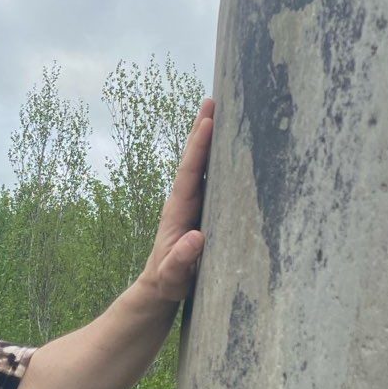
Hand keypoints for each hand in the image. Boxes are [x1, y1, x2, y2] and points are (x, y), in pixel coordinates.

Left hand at [138, 97, 214, 304]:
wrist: (160, 287)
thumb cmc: (168, 282)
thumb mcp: (173, 276)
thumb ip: (180, 260)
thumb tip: (194, 239)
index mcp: (177, 210)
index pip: (189, 173)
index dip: (199, 148)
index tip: (207, 123)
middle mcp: (183, 200)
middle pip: (192, 159)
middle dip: (201, 130)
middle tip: (211, 100)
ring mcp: (190, 203)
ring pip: (200, 165)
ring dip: (207, 139)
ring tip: (218, 111)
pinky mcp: (199, 209)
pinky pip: (208, 177)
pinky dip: (215, 157)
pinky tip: (227, 146)